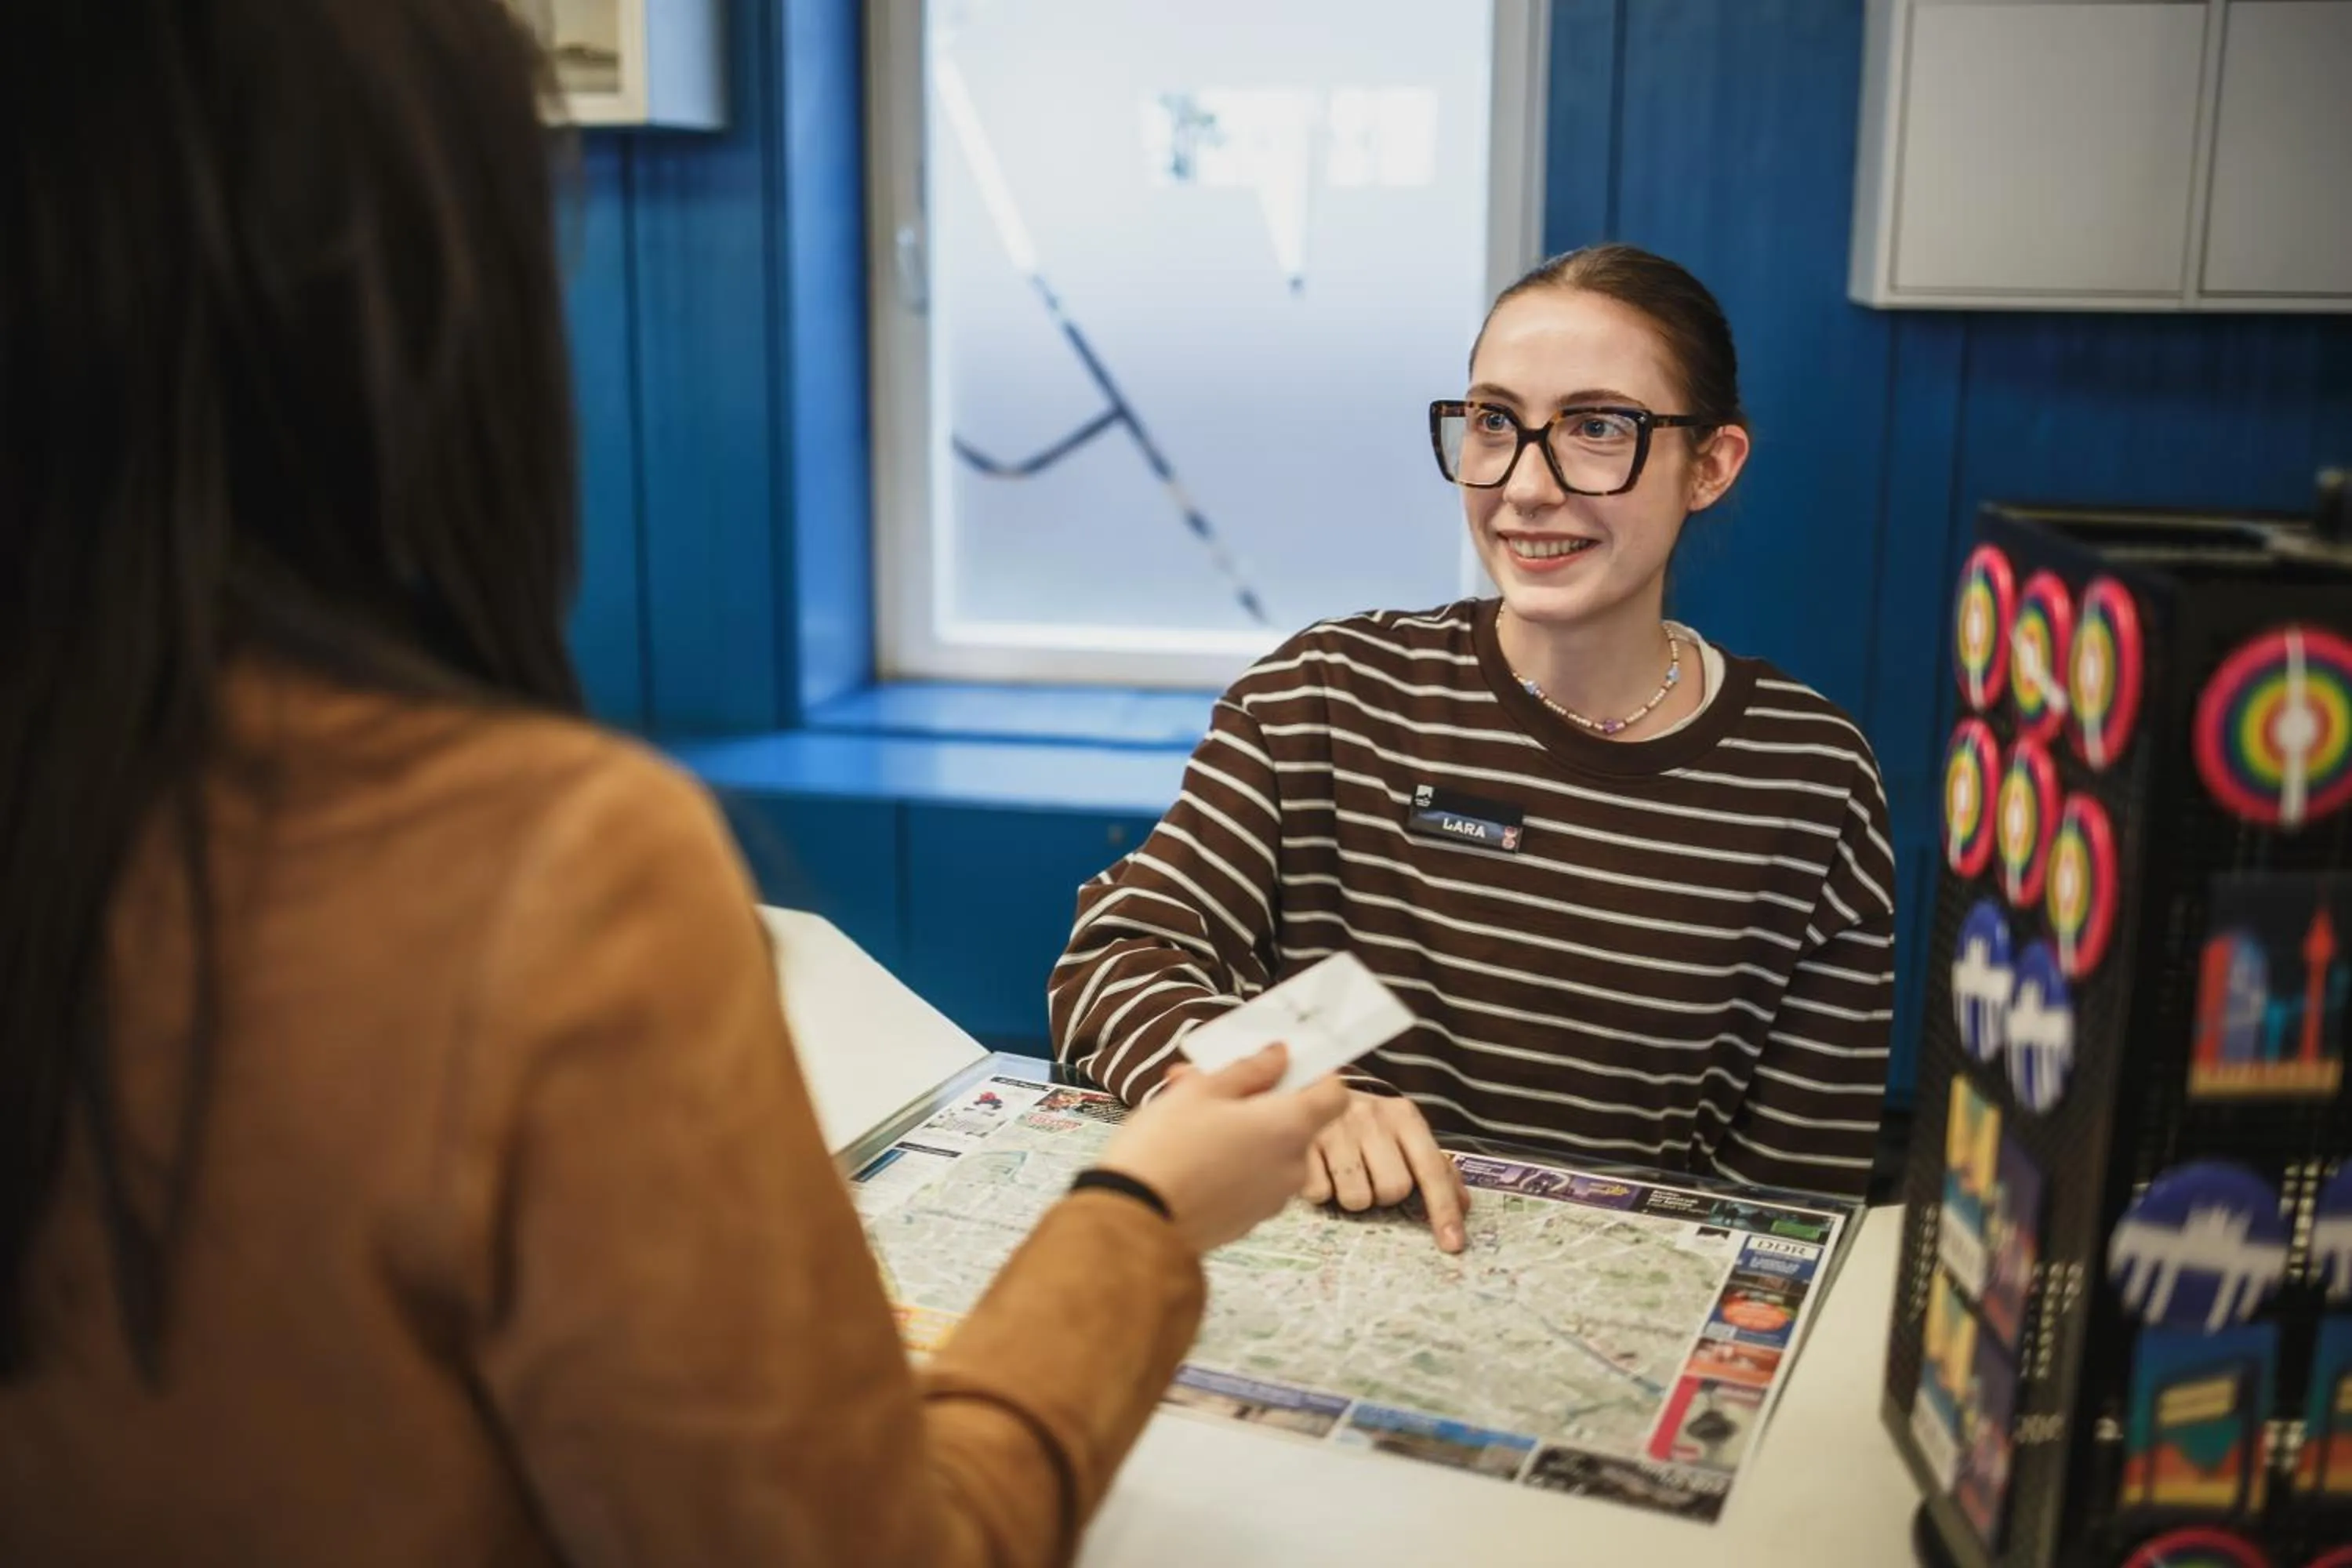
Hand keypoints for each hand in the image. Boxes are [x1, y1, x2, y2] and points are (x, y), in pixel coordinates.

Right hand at [1092, 1046, 1348, 1254]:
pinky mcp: (1247, 1222)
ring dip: (1242, 1133)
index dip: (1314, 1076)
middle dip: (1259, 1102)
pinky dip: (1231, 1166)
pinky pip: (1250, 1182)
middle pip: (1295, 1123)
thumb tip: (1280, 1055)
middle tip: (1211, 1087)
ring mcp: (1271, 1200)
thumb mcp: (1201, 1090)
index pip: (1334, 1094)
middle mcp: (1292, 1167)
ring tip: (1187, 1122)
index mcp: (1289, 1127)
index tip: (1282, 1066)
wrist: (1131, 1222)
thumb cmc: (1165, 1148)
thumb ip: (1250, 1069)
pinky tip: (1189, 1157)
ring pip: (1269, 1152)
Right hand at [1302, 1090, 1468, 1252]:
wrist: (1313, 1088)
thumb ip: (1435, 1166)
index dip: (1443, 1210)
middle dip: (1384, 1194)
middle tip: (1372, 1175)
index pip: (1431, 1170)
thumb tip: (1463, 1205)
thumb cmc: (1367, 1122)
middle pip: (1393, 1190)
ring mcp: (1335, 1130)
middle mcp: (1371, 1118)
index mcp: (1403, 1117)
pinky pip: (1320, 1194)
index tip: (1453, 1244)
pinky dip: (1322, 1191)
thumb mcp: (1404, 1132)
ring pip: (1357, 1199)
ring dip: (1353, 1196)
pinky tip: (1321, 1169)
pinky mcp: (1302, 1144)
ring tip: (1345, 1173)